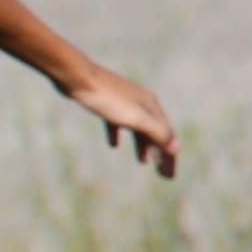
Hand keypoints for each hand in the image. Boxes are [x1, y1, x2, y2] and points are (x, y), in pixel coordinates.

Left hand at [66, 64, 178, 178]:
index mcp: (151, 104)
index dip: (170, 156)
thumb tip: (176, 148)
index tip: (169, 176)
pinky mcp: (104, 100)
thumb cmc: (106, 97)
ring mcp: (122, 100)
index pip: (167, 135)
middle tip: (162, 175)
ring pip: (137, 126)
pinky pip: (117, 121)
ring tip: (142, 161)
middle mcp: (140, 101)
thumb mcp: (135, 117)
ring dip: (142, 144)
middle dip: (159, 153)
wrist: (76, 76)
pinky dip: (118, 134)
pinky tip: (114, 145)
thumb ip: (157, 132)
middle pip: (155, 131)